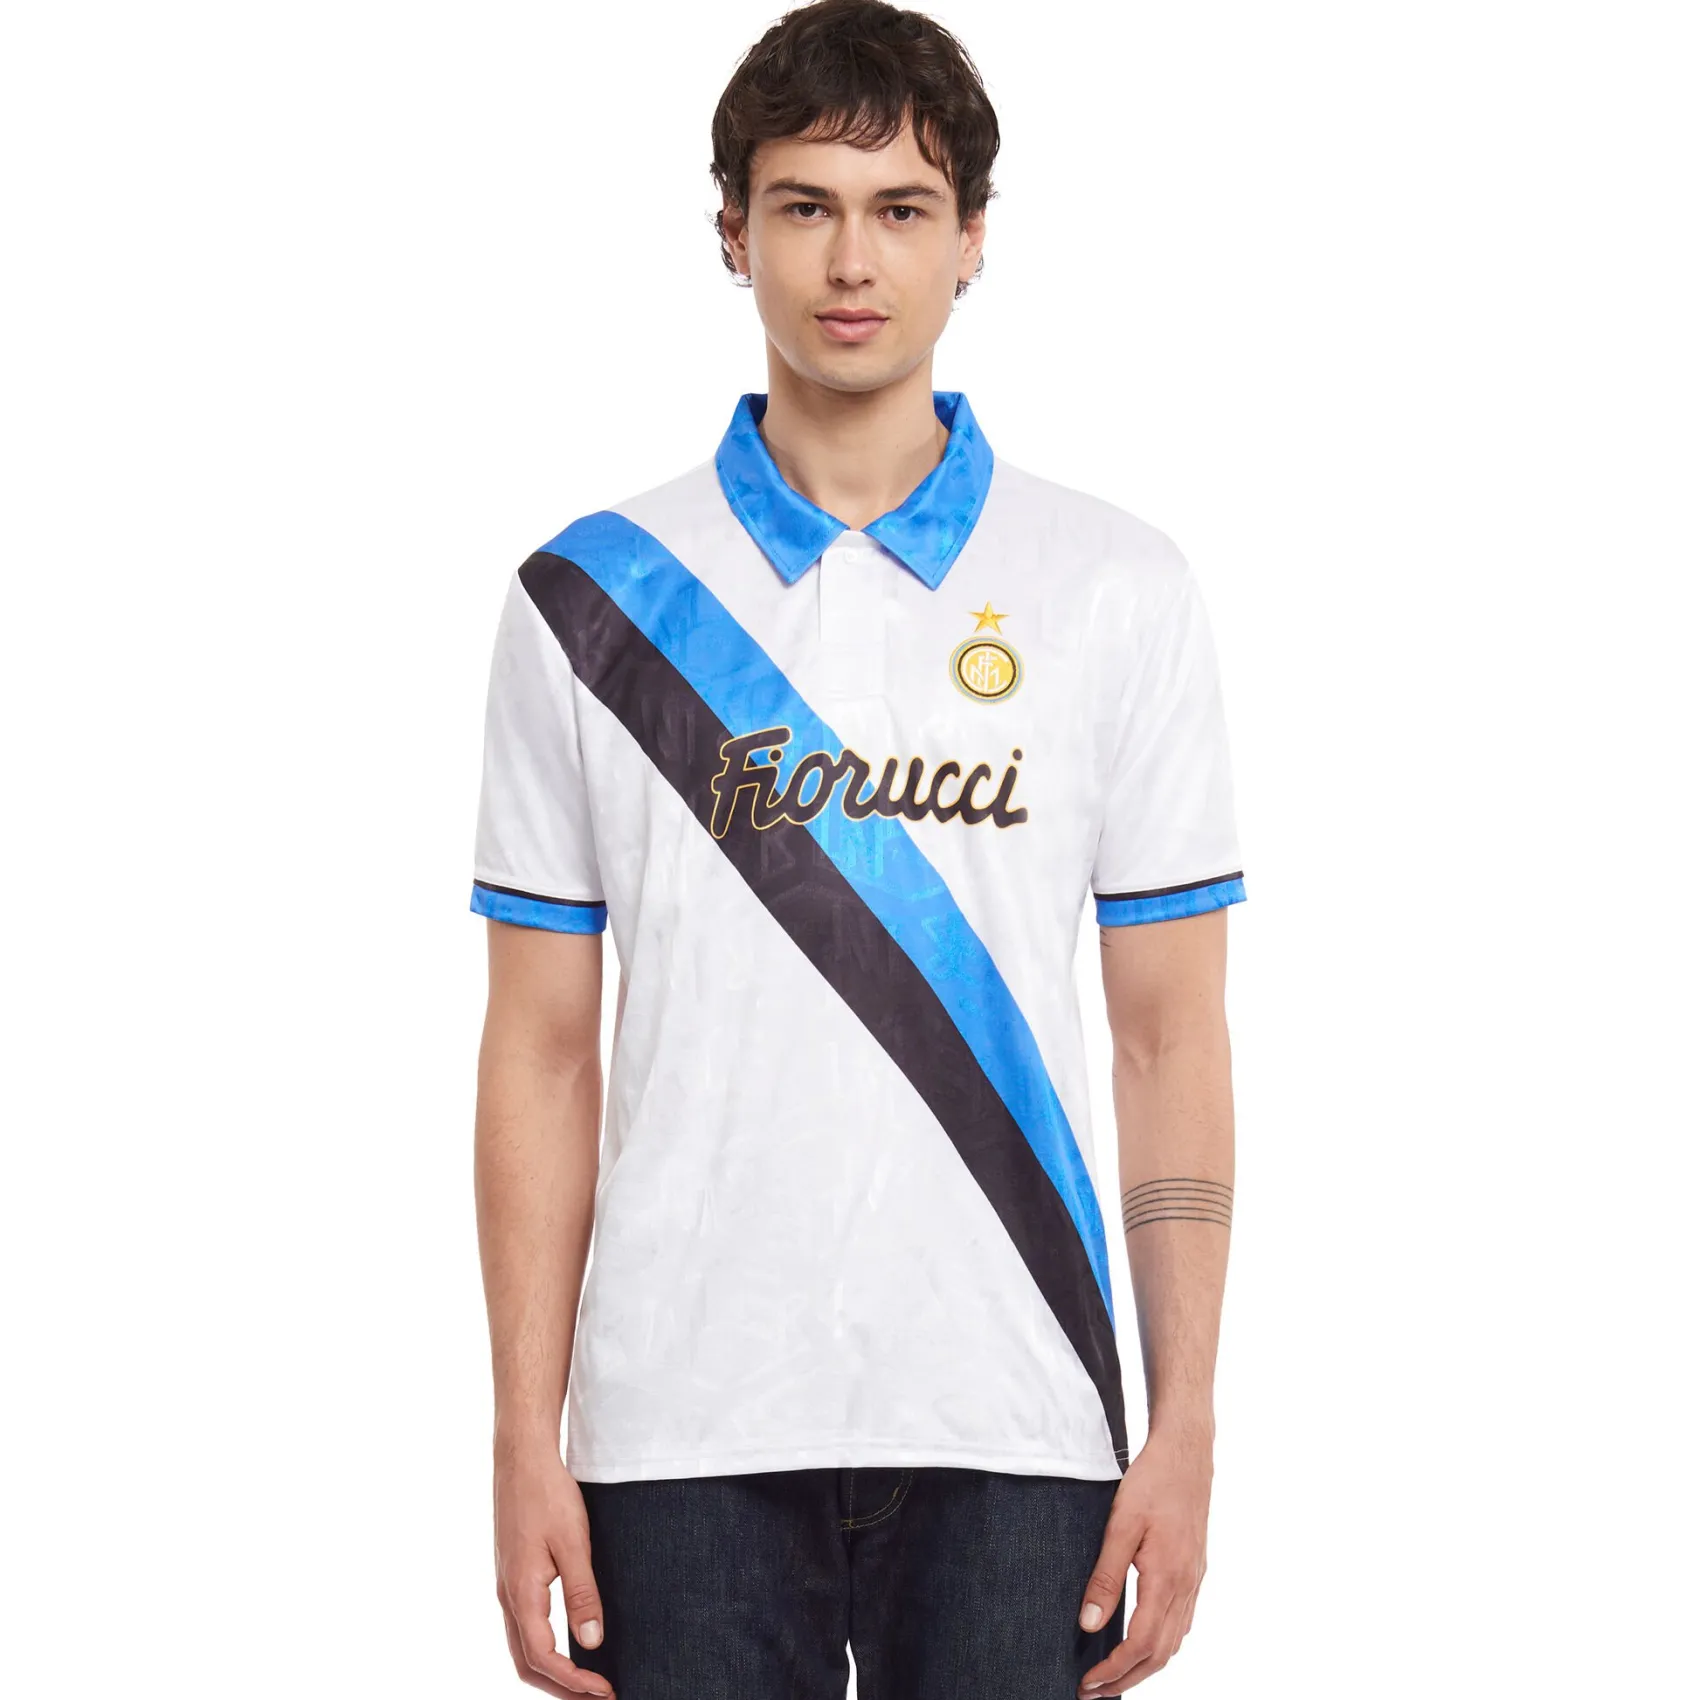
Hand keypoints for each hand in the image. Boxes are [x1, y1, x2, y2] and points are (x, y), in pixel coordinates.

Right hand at [494, 1445, 613, 1696]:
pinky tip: (568, 1643)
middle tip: (598, 1697)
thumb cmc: (548, 1494)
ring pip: (522, 1647)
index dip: (575, 1682)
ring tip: (586, 1681)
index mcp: (521, 1594)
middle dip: (561, 1688)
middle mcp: (508, 1596)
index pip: (544, 1658)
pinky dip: (544, 1648)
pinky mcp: (513, 1574)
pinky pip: (523, 1627)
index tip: (605, 1692)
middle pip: (527, 1664)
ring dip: (552, 1672)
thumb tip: (592, 1644)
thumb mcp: (574, 1543)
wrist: (522, 1458)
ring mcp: (507, 1586)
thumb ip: (583, 1594)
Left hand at [1075, 1429, 1212, 1694]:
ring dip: (1145, 1667)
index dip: (1114, 1671)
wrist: (1187, 1453)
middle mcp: (1186, 1587)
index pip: (1142, 1644)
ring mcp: (1194, 1581)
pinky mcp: (1194, 1571)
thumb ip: (1105, 1576)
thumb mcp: (1120, 1525)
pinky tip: (1144, 1644)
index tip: (1088, 1684)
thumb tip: (1088, 1624)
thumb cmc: (1152, 1482)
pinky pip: (1181, 1623)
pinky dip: (1161, 1645)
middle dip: (1127, 1680)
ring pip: (1174, 1642)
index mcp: (1167, 1579)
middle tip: (1094, 1694)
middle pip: (1160, 1654)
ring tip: (1114, 1679)